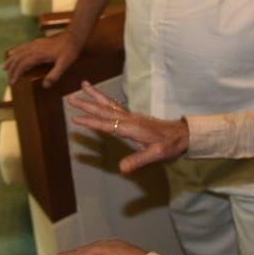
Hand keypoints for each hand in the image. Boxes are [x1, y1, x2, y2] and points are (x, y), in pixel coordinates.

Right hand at [3, 32, 78, 87]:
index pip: (23, 65)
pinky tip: (12, 53)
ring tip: (5, 68)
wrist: (74, 37)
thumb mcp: (64, 64)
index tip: (12, 82)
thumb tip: (45, 85)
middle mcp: (34, 48)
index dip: (16, 74)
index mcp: (39, 54)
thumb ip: (55, 75)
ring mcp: (35, 44)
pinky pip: (23, 46)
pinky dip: (16, 51)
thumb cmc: (70, 51)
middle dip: (12, 69)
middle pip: (18, 58)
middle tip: (9, 80)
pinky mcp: (38, 42)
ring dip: (11, 60)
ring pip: (19, 51)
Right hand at [68, 81, 188, 173]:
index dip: (91, 122)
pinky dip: (106, 100)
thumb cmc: (170, 145)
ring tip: (83, 85)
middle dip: (87, 104)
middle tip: (70, 98)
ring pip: (110, 104)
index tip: (75, 119)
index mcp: (131, 127)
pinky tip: (101, 99)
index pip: (107, 124)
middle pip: (105, 109)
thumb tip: (121, 169)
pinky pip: (116, 106)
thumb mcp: (157, 155)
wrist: (183, 134)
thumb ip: (139, 160)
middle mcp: (129, 119)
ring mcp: (132, 116)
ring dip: (95, 96)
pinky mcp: (134, 117)